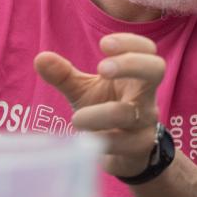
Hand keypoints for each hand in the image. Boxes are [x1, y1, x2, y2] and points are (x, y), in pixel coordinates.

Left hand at [35, 33, 165, 177]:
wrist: (125, 153)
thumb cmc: (105, 112)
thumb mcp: (85, 91)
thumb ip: (64, 75)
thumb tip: (40, 58)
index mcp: (136, 76)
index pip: (147, 49)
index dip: (131, 42)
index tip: (104, 44)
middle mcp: (146, 95)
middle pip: (156, 69)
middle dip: (131, 64)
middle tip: (102, 68)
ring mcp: (145, 121)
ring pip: (131, 112)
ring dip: (102, 114)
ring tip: (77, 118)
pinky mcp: (139, 147)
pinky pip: (124, 142)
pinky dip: (102, 140)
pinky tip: (85, 141)